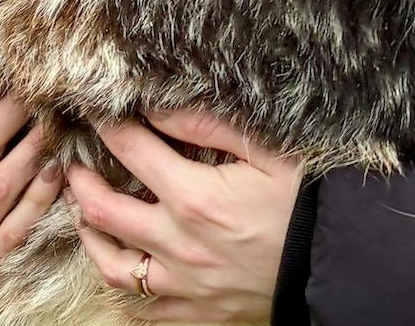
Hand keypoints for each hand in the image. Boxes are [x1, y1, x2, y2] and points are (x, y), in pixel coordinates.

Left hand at [67, 109, 301, 323]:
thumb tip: (160, 108)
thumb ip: (210, 126)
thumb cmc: (309, 200)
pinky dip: (124, 288)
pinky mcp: (196, 310)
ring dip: (90, 238)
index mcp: (195, 197)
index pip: (133, 152)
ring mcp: (183, 283)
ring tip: (84, 216)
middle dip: (82, 183)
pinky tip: (123, 267)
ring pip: (112, 265)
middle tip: (75, 166)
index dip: (110, 128)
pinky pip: (142, 307)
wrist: (339, 260)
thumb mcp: (270, 150)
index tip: (98, 115)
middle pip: (104, 212)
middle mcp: (178, 243)